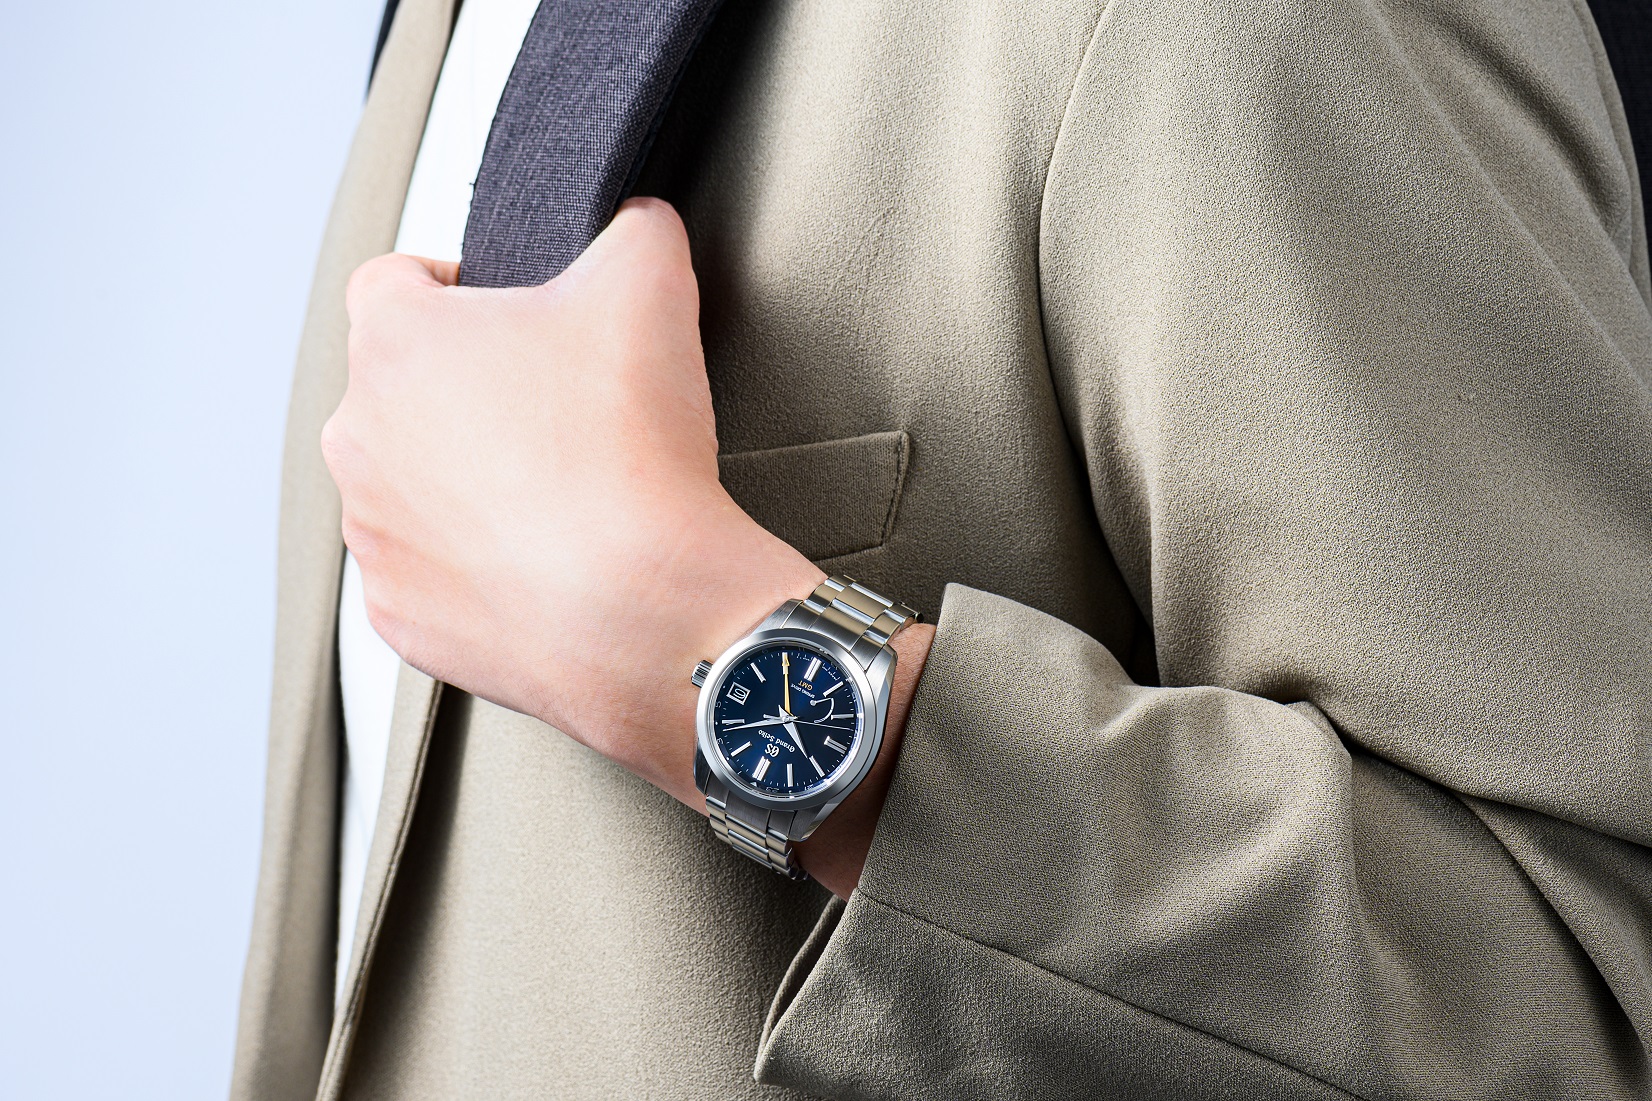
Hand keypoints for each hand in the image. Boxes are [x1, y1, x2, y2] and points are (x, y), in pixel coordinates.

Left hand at [324, 197, 932, 895]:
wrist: (643, 611)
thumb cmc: (628, 457)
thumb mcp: (652, 284)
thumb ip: (634, 228)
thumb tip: (637, 224)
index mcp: (398, 344)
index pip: (392, 280)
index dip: (451, 284)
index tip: (501, 311)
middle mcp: (361, 439)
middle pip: (400, 391)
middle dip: (467, 394)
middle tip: (552, 410)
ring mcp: (374, 536)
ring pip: (408, 488)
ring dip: (463, 483)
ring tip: (554, 496)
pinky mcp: (401, 618)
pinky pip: (428, 577)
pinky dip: (473, 570)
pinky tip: (543, 565)